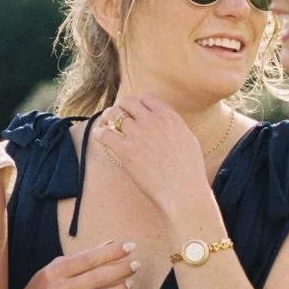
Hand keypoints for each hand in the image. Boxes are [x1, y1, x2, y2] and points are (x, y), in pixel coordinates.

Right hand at [8, 240, 135, 288]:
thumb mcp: (53, 271)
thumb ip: (80, 259)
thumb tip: (109, 244)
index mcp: (53, 272)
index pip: (87, 259)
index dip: (110, 252)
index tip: (129, 246)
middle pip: (96, 278)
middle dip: (120, 270)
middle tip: (136, 265)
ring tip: (129, 284)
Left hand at [90, 95, 212, 217]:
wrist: (183, 191)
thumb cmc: (188, 171)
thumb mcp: (188, 140)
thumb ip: (174, 126)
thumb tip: (164, 121)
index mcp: (169, 117)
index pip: (147, 97)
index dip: (139, 103)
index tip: (135, 111)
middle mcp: (152, 121)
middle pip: (128, 102)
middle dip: (121, 107)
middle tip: (116, 115)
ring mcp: (138, 135)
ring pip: (114, 115)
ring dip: (108, 118)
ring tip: (105, 123)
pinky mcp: (125, 150)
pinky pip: (105, 134)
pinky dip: (100, 133)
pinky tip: (100, 136)